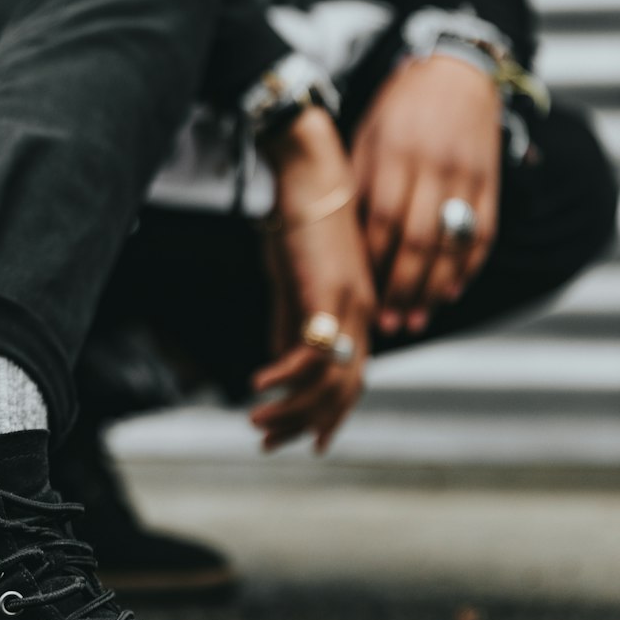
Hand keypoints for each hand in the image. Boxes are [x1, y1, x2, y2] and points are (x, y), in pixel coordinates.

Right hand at [250, 108, 375, 454]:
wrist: (308, 173)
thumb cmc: (299, 219)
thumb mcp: (292, 280)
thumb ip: (290, 321)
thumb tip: (281, 362)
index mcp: (358, 311)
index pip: (351, 379)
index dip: (330, 414)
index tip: (306, 440)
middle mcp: (362, 314)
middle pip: (344, 390)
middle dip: (307, 424)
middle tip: (271, 445)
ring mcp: (350, 307)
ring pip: (329, 382)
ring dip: (290, 409)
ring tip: (256, 422)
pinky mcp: (329, 296)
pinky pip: (311, 355)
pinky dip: (284, 378)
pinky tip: (258, 382)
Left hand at [350, 54, 502, 336]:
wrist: (456, 70)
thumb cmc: (398, 108)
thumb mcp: (366, 137)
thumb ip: (358, 185)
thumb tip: (342, 242)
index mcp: (394, 153)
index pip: (381, 219)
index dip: (371, 262)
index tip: (358, 295)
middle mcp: (433, 166)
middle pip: (417, 239)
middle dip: (401, 288)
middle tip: (387, 324)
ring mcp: (466, 175)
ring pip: (451, 243)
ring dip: (432, 289)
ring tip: (414, 319)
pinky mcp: (489, 181)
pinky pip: (482, 233)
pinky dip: (466, 268)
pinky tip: (448, 292)